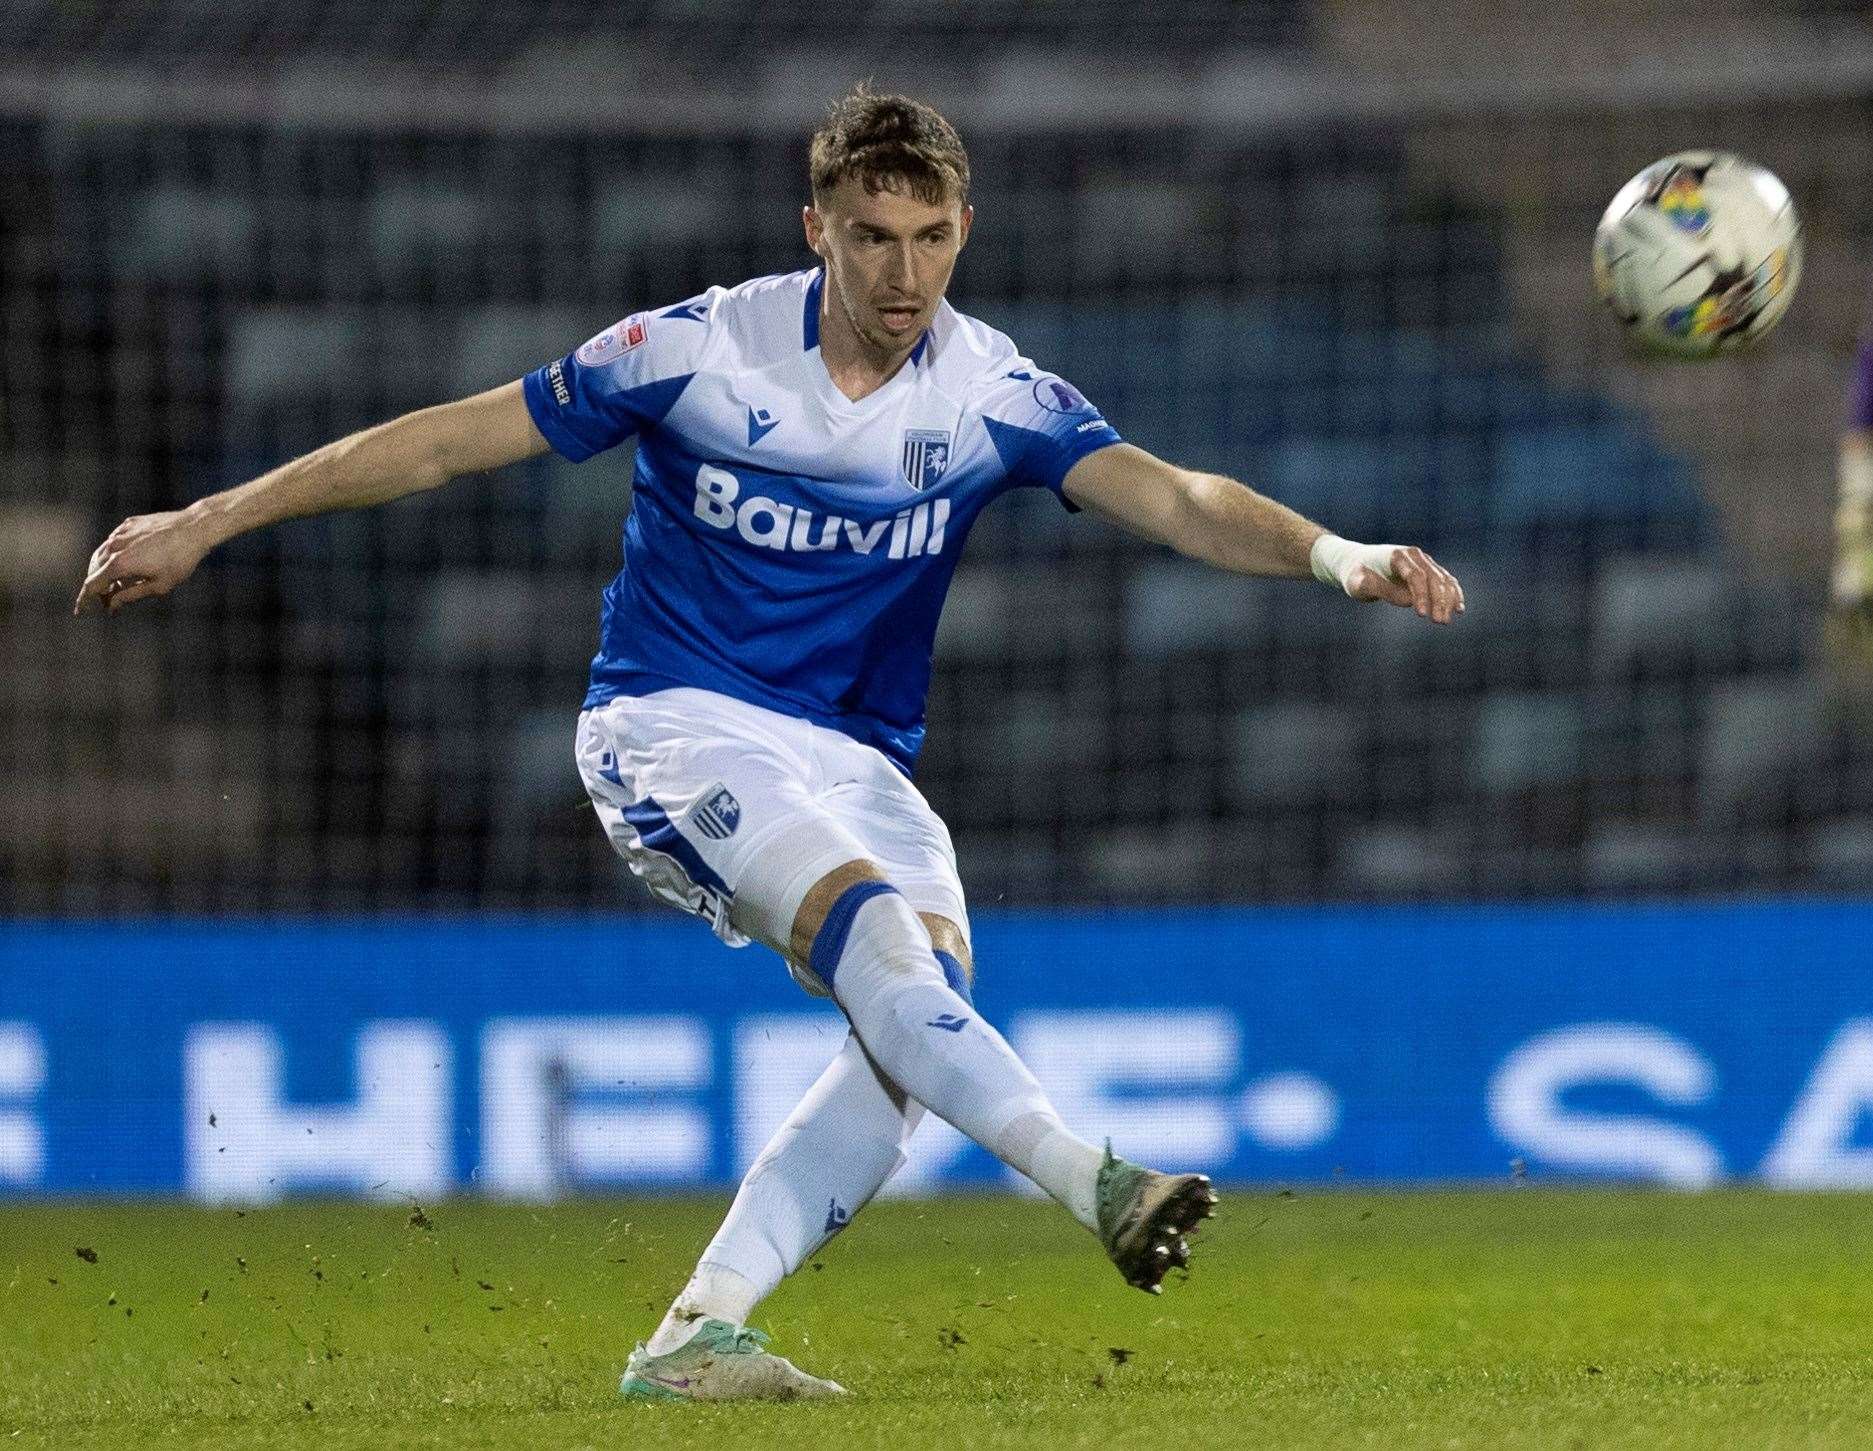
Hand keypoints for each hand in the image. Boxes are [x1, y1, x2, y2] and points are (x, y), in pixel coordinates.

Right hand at [73, 509, 211, 614]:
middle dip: (99, 587)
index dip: (85, 600)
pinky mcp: (128, 524)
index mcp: (119, 564)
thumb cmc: (180, 560)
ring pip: (102, 554)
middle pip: (95, 570)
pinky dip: (114, 554)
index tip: (81, 611)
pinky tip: (127, 562)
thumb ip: (131, 595)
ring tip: (120, 584)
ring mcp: (120, 533)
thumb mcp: (159, 585)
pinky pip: (113, 541)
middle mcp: (114, 546)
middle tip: (111, 601)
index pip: (92, 584)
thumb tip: (112, 604)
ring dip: (105, 571)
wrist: (194, 528)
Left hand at [1344, 544, 1464, 624]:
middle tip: (1439, 622)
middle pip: (1433, 577)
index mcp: (1397, 556)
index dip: (1420, 595)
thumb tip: (1408, 601)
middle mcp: (1414, 555)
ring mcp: (1423, 561)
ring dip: (1448, 599)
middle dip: (1438, 600)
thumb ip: (1379, 589)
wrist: (1356, 562)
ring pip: (1443, 579)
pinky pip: (1445, 581)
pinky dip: (1453, 594)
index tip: (1422, 615)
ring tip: (1445, 620)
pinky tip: (1458, 609)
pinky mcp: (1428, 569)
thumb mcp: (1358, 583)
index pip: (1415, 575)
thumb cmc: (1355, 574)